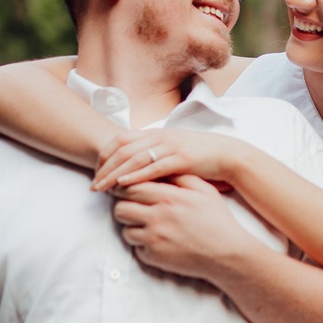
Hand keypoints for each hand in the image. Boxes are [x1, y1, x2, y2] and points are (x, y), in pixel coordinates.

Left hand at [93, 129, 241, 192]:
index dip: (104, 156)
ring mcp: (170, 146)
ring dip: (115, 174)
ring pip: (134, 158)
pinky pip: (154, 166)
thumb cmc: (200, 158)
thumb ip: (153, 155)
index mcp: (155, 134)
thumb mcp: (172, 152)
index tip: (95, 173)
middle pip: (122, 149)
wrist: (228, 156)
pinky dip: (136, 175)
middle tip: (93, 186)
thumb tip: (131, 167)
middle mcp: (160, 137)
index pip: (119, 140)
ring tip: (102, 189)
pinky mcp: (182, 158)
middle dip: (104, 168)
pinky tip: (124, 185)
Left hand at [112, 175, 248, 279]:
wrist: (227, 254)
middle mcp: (157, 217)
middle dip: (122, 206)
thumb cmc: (217, 220)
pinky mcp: (154, 256)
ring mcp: (154, 239)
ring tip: (144, 225)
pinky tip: (156, 240)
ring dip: (132, 226)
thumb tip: (161, 168)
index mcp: (169, 197)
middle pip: (121, 209)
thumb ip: (181, 177)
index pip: (131, 188)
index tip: (124, 188)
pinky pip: (136, 248)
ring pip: (125, 230)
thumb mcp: (205, 191)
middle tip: (130, 206)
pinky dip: (142, 244)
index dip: (123, 187)